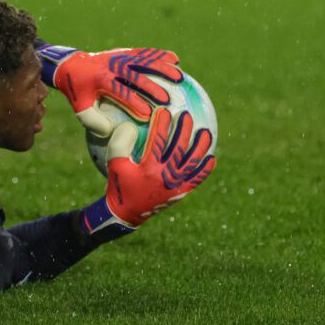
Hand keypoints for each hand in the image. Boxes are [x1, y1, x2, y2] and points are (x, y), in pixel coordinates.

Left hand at [54, 47, 182, 136]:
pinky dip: (160, 55)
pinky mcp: (125, 52)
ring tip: (180, 77)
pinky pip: (145, 52)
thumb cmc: (79, 91)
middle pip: (134, 74)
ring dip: (162, 67)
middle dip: (151, 87)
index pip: (119, 91)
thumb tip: (112, 131)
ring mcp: (119, 56)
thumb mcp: (80, 108)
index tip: (147, 114)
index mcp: (100, 79)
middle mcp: (111, 65)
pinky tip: (176, 60)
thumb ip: (93, 121)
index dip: (133, 101)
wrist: (72, 65)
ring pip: (143, 60)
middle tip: (167, 100)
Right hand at [103, 108, 215, 226]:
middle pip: (179, 148)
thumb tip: (130, 125)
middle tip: (186, 116)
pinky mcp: (180, 192)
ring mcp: (175, 185)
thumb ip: (120, 143)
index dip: (162, 124)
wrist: (126, 213)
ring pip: (193, 162)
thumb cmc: (119, 185)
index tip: (164, 111)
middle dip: (184, 129)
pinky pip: (197, 179)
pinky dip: (205, 169)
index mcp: (149, 168)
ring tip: (205, 132)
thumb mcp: (114, 164)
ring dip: (201, 146)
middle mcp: (165, 176)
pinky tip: (210, 157)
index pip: (158, 141)